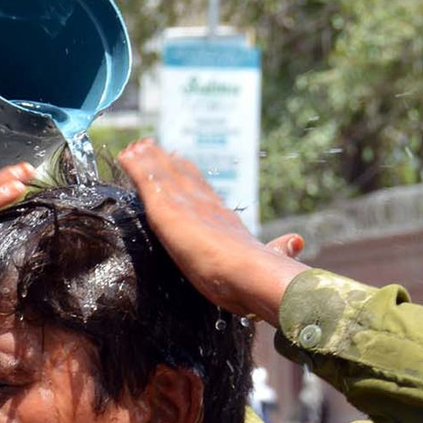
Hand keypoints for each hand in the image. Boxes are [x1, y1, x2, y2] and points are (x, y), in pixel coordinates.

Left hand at [117, 139, 306, 325]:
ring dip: (147, 160)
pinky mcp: (167, 210)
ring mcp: (186, 205)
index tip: (180, 161)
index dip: (190, 176)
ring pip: (162, 175)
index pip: (203, 192)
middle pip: (181, 178)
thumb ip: (278, 249)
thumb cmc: (261, 276)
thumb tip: (297, 241)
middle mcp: (205, 206)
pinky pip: (146, 183)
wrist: (253, 274)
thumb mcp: (268, 260)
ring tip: (134, 146)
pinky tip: (125, 156)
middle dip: (165, 163)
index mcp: (225, 219)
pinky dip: (135, 168)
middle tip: (149, 146)